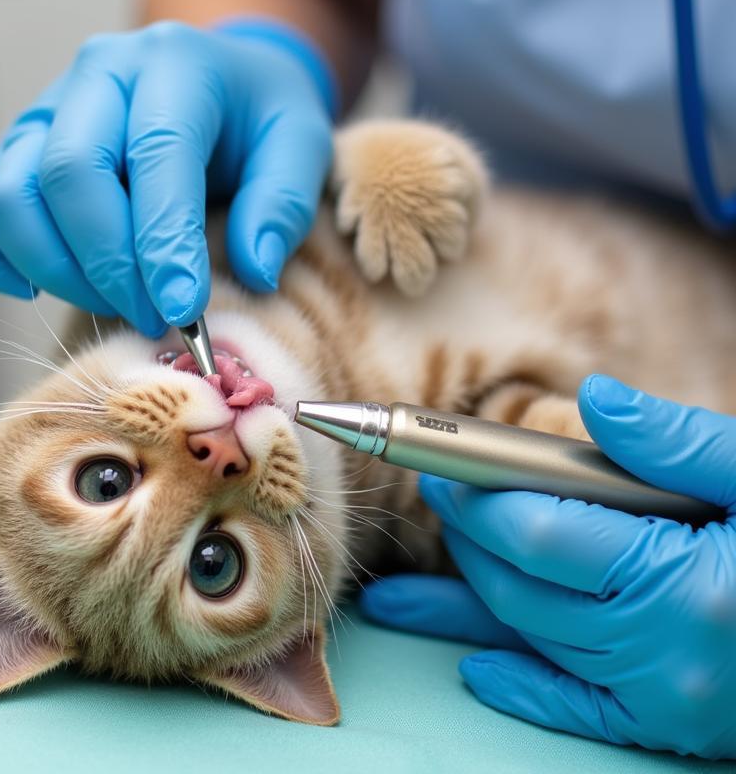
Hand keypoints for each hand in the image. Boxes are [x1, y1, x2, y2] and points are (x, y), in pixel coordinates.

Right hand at [0, 20, 334, 336]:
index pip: (155, 152)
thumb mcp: (300, 141)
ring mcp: (42, 114)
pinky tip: (35, 288)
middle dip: (110, 265)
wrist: (216, 79)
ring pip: (8, 197)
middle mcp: (95, 78)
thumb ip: (284, 202)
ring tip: (116, 302)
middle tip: (156, 316)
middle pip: (68, 174)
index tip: (183, 311)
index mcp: (172, 63)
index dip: (163, 240)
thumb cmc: (257, 117)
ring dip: (57, 271)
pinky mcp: (11, 154)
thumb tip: (252, 269)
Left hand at [361, 375, 735, 759]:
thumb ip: (677, 441)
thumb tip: (596, 399)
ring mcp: (660, 695)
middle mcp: (663, 651)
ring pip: (532, 637)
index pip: (538, 533)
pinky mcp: (665, 723)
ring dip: (475, 591)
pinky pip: (569, 708)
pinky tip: (475, 664)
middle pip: (520, 588)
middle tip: (442, 493)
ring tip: (437, 556)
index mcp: (684, 581)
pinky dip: (517, 684)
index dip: (479, 495)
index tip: (445, 464)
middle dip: (469, 535)